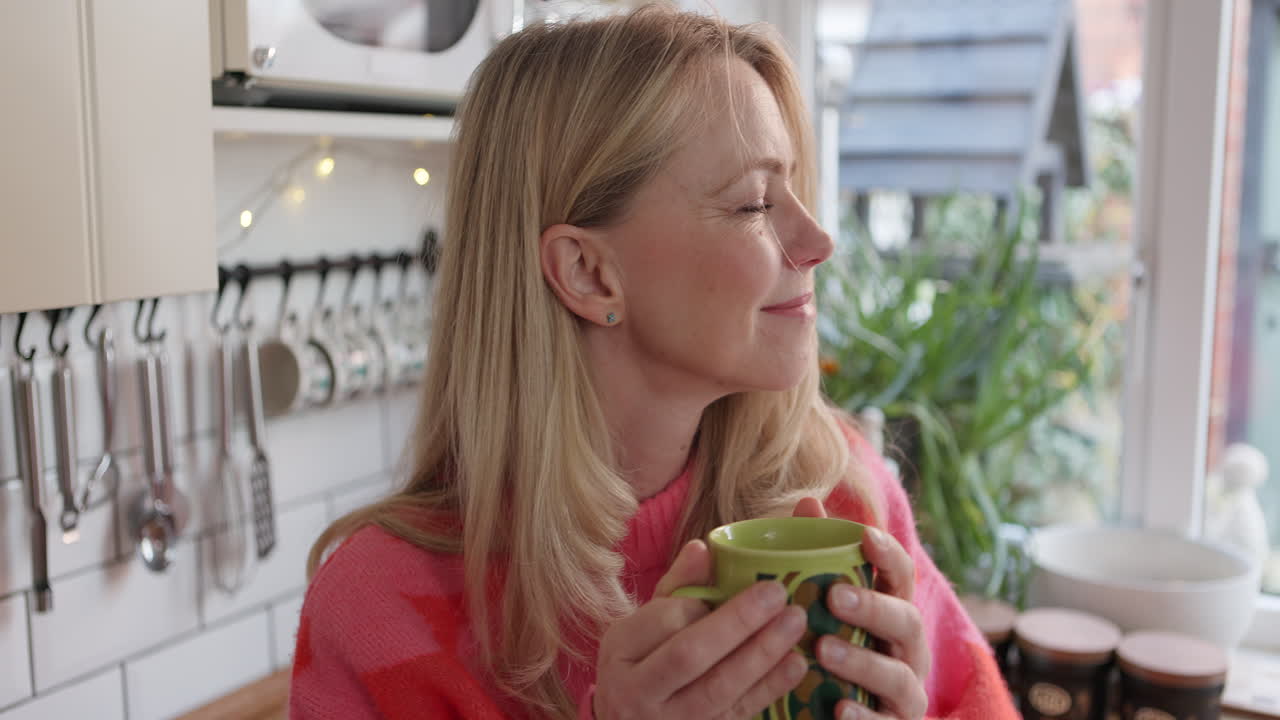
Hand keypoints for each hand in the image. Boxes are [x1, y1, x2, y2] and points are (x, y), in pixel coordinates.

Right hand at [593, 540, 809, 718]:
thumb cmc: (640, 665)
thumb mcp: (642, 625)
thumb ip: (675, 587)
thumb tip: (703, 548)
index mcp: (620, 652)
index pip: (662, 621)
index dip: (700, 604)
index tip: (728, 589)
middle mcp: (637, 691)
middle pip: (690, 654)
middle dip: (737, 622)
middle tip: (776, 592)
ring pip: (718, 688)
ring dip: (762, 653)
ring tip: (795, 622)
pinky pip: (738, 713)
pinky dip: (770, 688)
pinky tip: (796, 663)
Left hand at [792, 499, 930, 719]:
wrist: (840, 714)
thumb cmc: (837, 648)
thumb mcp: (827, 606)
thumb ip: (820, 558)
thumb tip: (806, 501)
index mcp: (893, 612)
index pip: (901, 576)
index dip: (888, 554)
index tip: (865, 535)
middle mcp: (908, 649)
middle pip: (905, 621)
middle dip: (873, 607)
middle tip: (834, 596)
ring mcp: (906, 692)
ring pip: (898, 675)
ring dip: (863, 662)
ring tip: (824, 650)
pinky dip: (865, 717)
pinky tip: (839, 708)